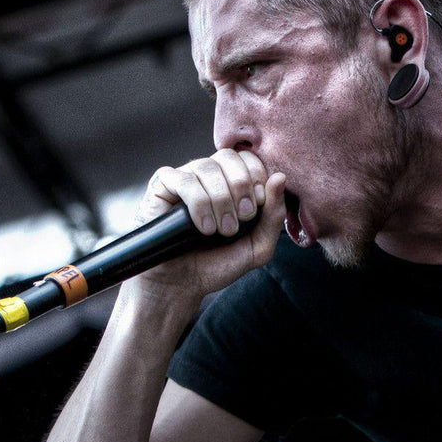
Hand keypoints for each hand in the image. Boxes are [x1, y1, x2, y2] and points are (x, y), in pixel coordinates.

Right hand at [130, 149, 286, 301]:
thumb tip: (280, 177)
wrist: (183, 283)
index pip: (249, 157)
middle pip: (229, 157)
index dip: (257, 176)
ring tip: (223, 229)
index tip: (258, 205)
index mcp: (232, 181)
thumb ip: (274, 215)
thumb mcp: (258, 245)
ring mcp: (184, 177)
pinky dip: (199, 203)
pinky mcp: (162, 186)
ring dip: (221, 199)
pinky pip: (183, 180)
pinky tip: (204, 227)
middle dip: (242, 186)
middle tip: (243, 217)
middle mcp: (208, 175)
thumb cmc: (220, 262)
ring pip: (207, 167)